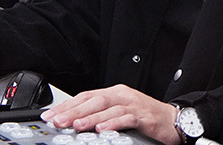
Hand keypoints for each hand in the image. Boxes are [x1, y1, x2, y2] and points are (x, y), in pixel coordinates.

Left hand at [41, 85, 177, 144]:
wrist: (173, 120)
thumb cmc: (144, 117)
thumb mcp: (118, 113)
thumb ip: (98, 115)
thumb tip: (71, 122)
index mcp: (114, 93)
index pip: (85, 96)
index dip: (66, 106)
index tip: (49, 116)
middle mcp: (122, 95)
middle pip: (94, 100)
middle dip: (73, 111)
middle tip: (57, 120)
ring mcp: (134, 104)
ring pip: (109, 108)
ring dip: (90, 117)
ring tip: (75, 126)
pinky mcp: (145, 116)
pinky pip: (127, 118)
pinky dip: (113, 123)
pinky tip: (102, 129)